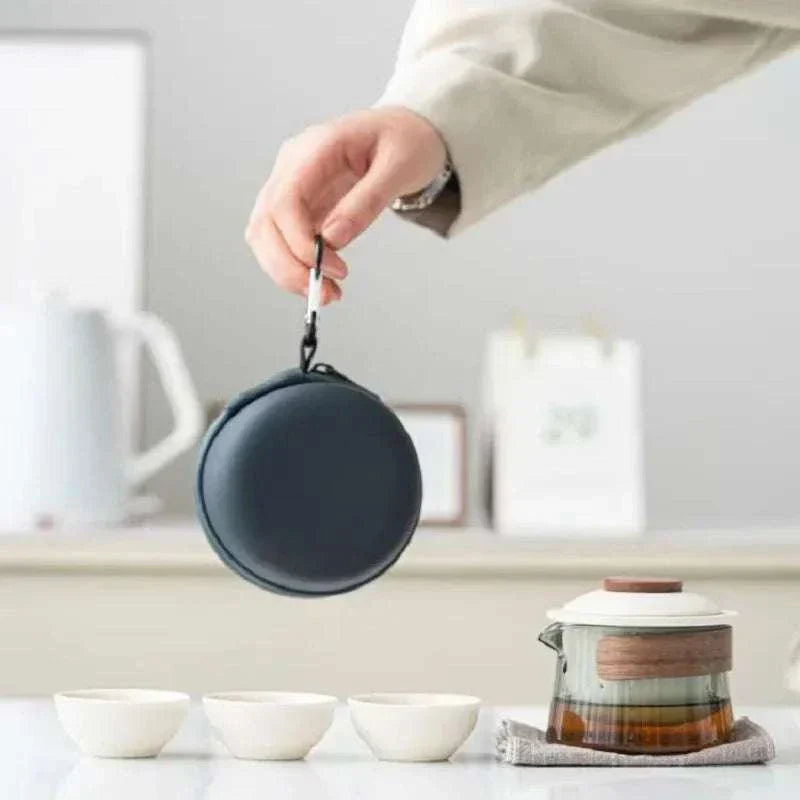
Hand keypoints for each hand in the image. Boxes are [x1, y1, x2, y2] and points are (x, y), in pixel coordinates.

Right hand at [245, 107, 446, 303]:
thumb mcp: (398, 168)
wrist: (406, 133)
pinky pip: (281, 243)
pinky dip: (295, 267)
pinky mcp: (298, 209)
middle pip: (264, 222)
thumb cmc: (405, 142)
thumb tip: (333, 240)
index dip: (300, 242)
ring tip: (327, 293)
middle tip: (325, 293)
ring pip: (264, 237)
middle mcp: (292, 167)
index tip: (332, 268)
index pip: (284, 201)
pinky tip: (322, 280)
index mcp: (315, 148)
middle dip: (288, 266)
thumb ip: (366, 202)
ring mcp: (291, 188)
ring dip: (287, 272)